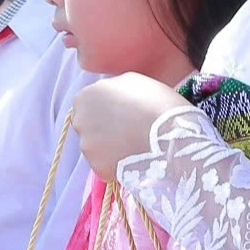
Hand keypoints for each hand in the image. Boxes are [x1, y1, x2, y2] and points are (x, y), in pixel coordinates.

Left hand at [70, 74, 187, 182]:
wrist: (169, 138)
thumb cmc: (156, 104)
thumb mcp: (133, 81)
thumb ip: (113, 87)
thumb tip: (110, 96)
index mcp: (85, 96)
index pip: (87, 104)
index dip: (105, 109)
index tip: (121, 114)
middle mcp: (80, 122)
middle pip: (88, 126)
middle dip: (103, 129)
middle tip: (127, 131)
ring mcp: (86, 147)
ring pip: (96, 148)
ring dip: (110, 147)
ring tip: (135, 146)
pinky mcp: (97, 168)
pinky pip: (106, 166)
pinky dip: (117, 164)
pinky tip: (135, 159)